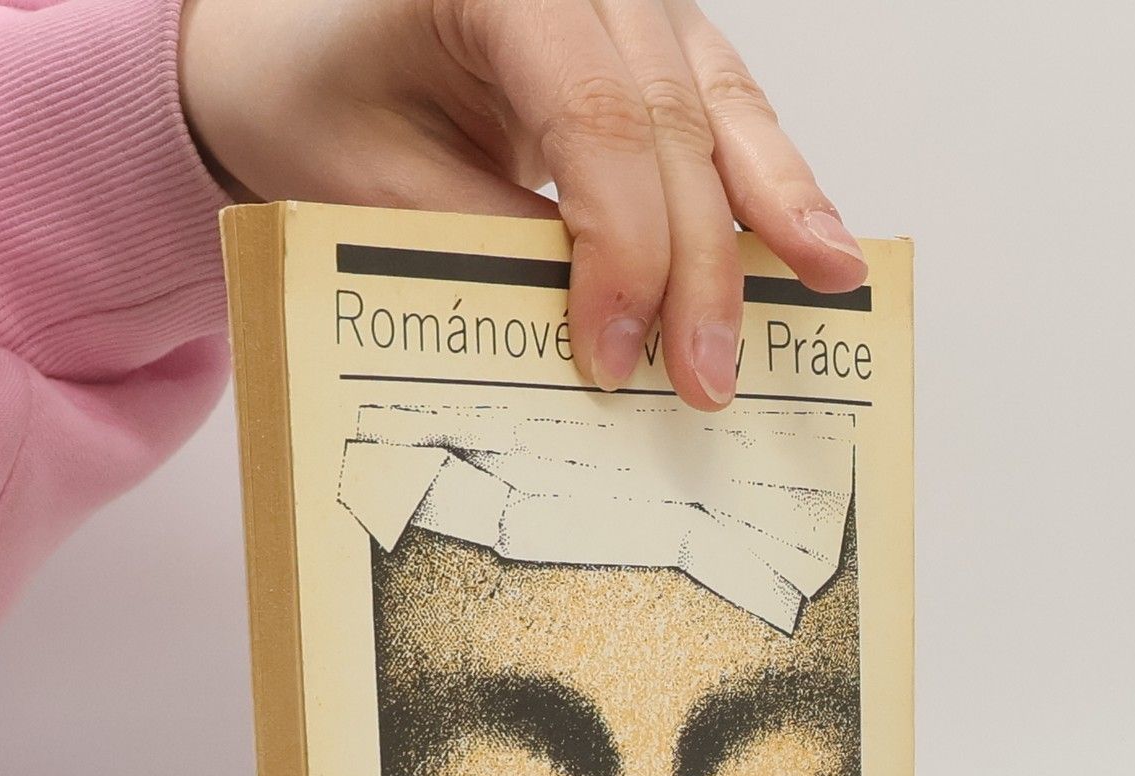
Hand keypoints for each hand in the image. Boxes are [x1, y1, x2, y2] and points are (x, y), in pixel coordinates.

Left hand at [178, 0, 868, 410]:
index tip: (611, 354)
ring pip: (724, 108)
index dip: (621, 246)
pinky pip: (729, 113)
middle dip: (700, 264)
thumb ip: (481, 245)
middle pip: (672, 122)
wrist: (304, 48)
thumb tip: (596, 337)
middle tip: (704, 378)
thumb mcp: (373, 183)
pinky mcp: (658, 44)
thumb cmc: (324, 100)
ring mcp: (633, 2)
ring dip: (775, 214)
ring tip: (829, 287)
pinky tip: (815, 246)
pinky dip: (770, 188)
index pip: (594, 117)